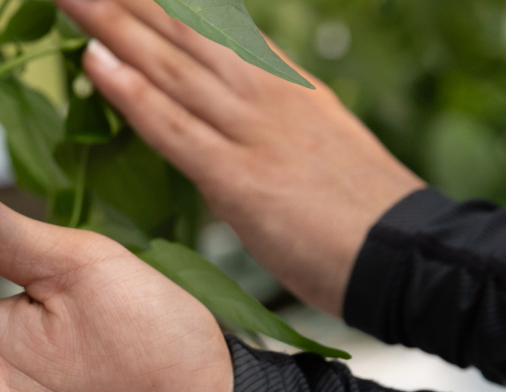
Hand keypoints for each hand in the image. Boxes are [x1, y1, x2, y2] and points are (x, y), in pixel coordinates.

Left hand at [56, 0, 424, 316]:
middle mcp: (265, 94)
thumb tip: (239, 114)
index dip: (169, 1)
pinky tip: (96, 63)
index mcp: (285, 85)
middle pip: (184, 32)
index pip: (216, 24)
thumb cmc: (366, 213)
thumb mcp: (323, 143)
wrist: (410, 253)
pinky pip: (176, 130)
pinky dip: (133, 95)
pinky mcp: (241, 180)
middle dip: (129, 0)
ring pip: (171, 68)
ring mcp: (252, 133)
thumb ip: (277, 121)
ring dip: (114, 27)